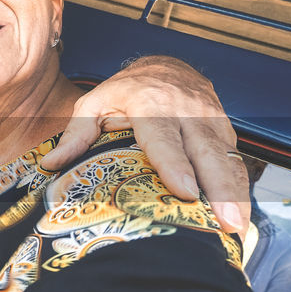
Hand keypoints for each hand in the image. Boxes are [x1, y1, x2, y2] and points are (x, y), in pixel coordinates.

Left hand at [42, 56, 247, 232]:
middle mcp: (186, 111)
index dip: (176, 165)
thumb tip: (51, 165)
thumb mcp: (94, 104)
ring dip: (235, 193)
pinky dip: (239, 187)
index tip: (185, 192)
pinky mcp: (225, 128)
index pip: (164, 139)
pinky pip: (235, 158)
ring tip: (237, 226)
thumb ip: (76, 134)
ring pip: (226, 157)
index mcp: (150, 104)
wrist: (166, 64)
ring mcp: (211, 119)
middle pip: (206, 152)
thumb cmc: (125, 91)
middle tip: (225, 222)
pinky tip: (239, 215)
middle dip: (218, 188)